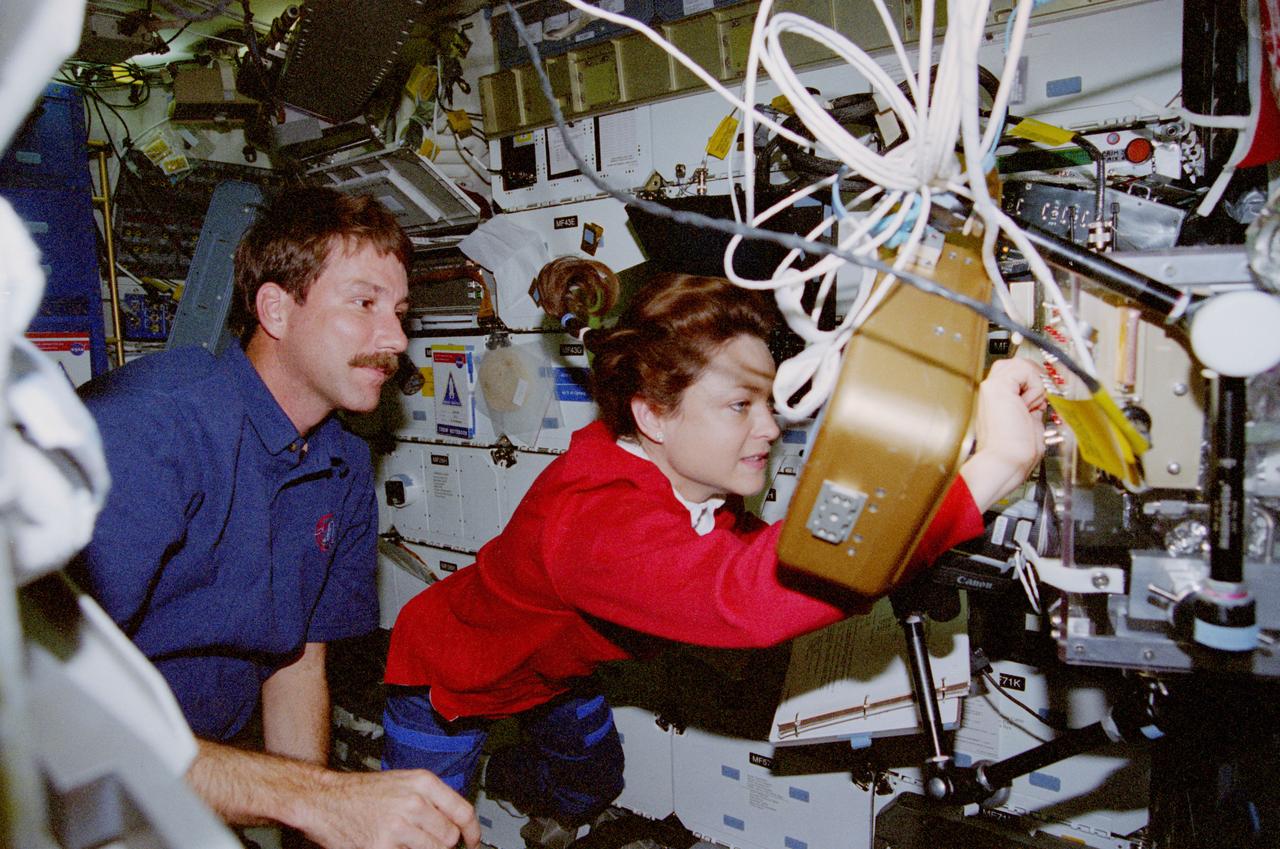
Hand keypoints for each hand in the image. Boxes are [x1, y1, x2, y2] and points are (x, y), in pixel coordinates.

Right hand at [301, 768, 480, 848]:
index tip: (472, 842)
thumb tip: (455, 824)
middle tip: (429, 843)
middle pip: (450, 837)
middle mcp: (414, 802)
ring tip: (406, 844)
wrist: (324, 799)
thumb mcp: (402, 783)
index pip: (463, 811)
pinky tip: (392, 845)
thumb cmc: (362, 793)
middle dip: (442, 845)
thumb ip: (430, 800)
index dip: (473, 832)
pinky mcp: (382, 846)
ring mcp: (398, 825)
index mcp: (422, 783)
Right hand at [959, 357, 1046, 510]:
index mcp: (996, 401)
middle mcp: (990, 392)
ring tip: (1029, 405)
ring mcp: (991, 388)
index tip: (1037, 404)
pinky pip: (1024, 370)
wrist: (1005, 461)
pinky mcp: (997, 387)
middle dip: (1033, 377)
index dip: (1032, 384)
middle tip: (1035, 402)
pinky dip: (1034, 386)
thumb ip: (1031, 408)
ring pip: (1019, 363)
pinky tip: (1027, 405)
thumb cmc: (1014, 452)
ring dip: (1033, 382)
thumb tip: (1039, 401)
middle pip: (1014, 364)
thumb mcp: (1028, 423)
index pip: (1015, 376)